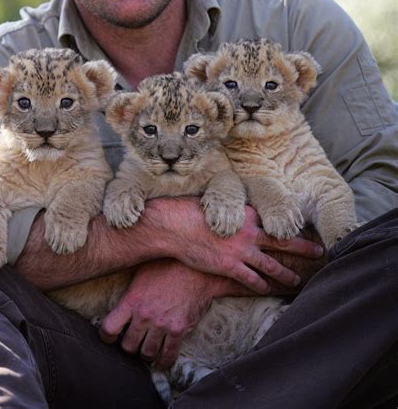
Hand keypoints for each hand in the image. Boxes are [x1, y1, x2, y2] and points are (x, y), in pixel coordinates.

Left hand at [99, 259, 213, 368]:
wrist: (196, 268)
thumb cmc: (168, 264)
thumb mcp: (142, 270)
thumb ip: (130, 286)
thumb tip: (118, 286)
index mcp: (132, 300)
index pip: (109, 328)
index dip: (106, 336)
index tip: (109, 336)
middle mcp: (145, 315)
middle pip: (127, 345)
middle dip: (128, 345)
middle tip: (132, 341)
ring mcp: (162, 324)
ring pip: (146, 353)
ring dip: (145, 353)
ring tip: (146, 348)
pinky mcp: (179, 330)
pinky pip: (168, 355)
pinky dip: (164, 361)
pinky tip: (161, 360)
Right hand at [168, 204, 323, 293]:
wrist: (176, 226)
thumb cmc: (192, 213)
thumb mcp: (218, 206)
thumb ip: (233, 211)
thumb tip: (237, 212)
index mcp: (247, 216)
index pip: (275, 223)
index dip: (291, 227)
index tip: (304, 230)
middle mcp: (249, 234)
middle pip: (283, 242)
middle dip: (303, 248)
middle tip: (319, 252)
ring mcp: (241, 252)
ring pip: (271, 266)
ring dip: (286, 274)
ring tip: (297, 280)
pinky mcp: (230, 267)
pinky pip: (251, 280)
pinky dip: (261, 286)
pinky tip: (267, 290)